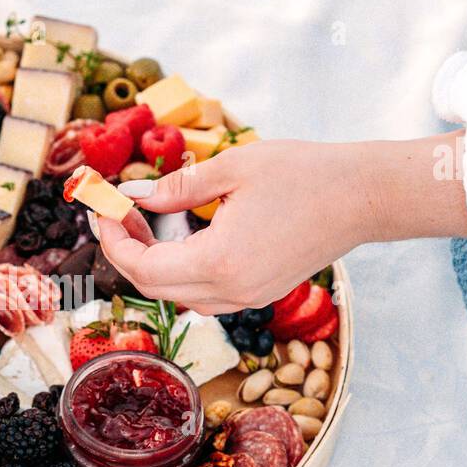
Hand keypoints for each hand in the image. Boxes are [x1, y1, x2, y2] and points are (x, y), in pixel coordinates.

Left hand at [95, 135, 466, 312]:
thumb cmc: (306, 174)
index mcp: (219, 262)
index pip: (143, 268)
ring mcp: (247, 298)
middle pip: (154, 288)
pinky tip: (177, 237)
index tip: (101, 211)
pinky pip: (204, 294)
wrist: (364, 196)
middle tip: (114, 214)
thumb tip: (134, 197)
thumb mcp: (232, 168)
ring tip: (143, 222)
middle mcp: (231, 291)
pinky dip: (180, 270)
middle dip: (126, 252)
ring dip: (151, 263)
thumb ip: (177, 187)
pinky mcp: (259, 293)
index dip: (114, 242)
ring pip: (177, 295)